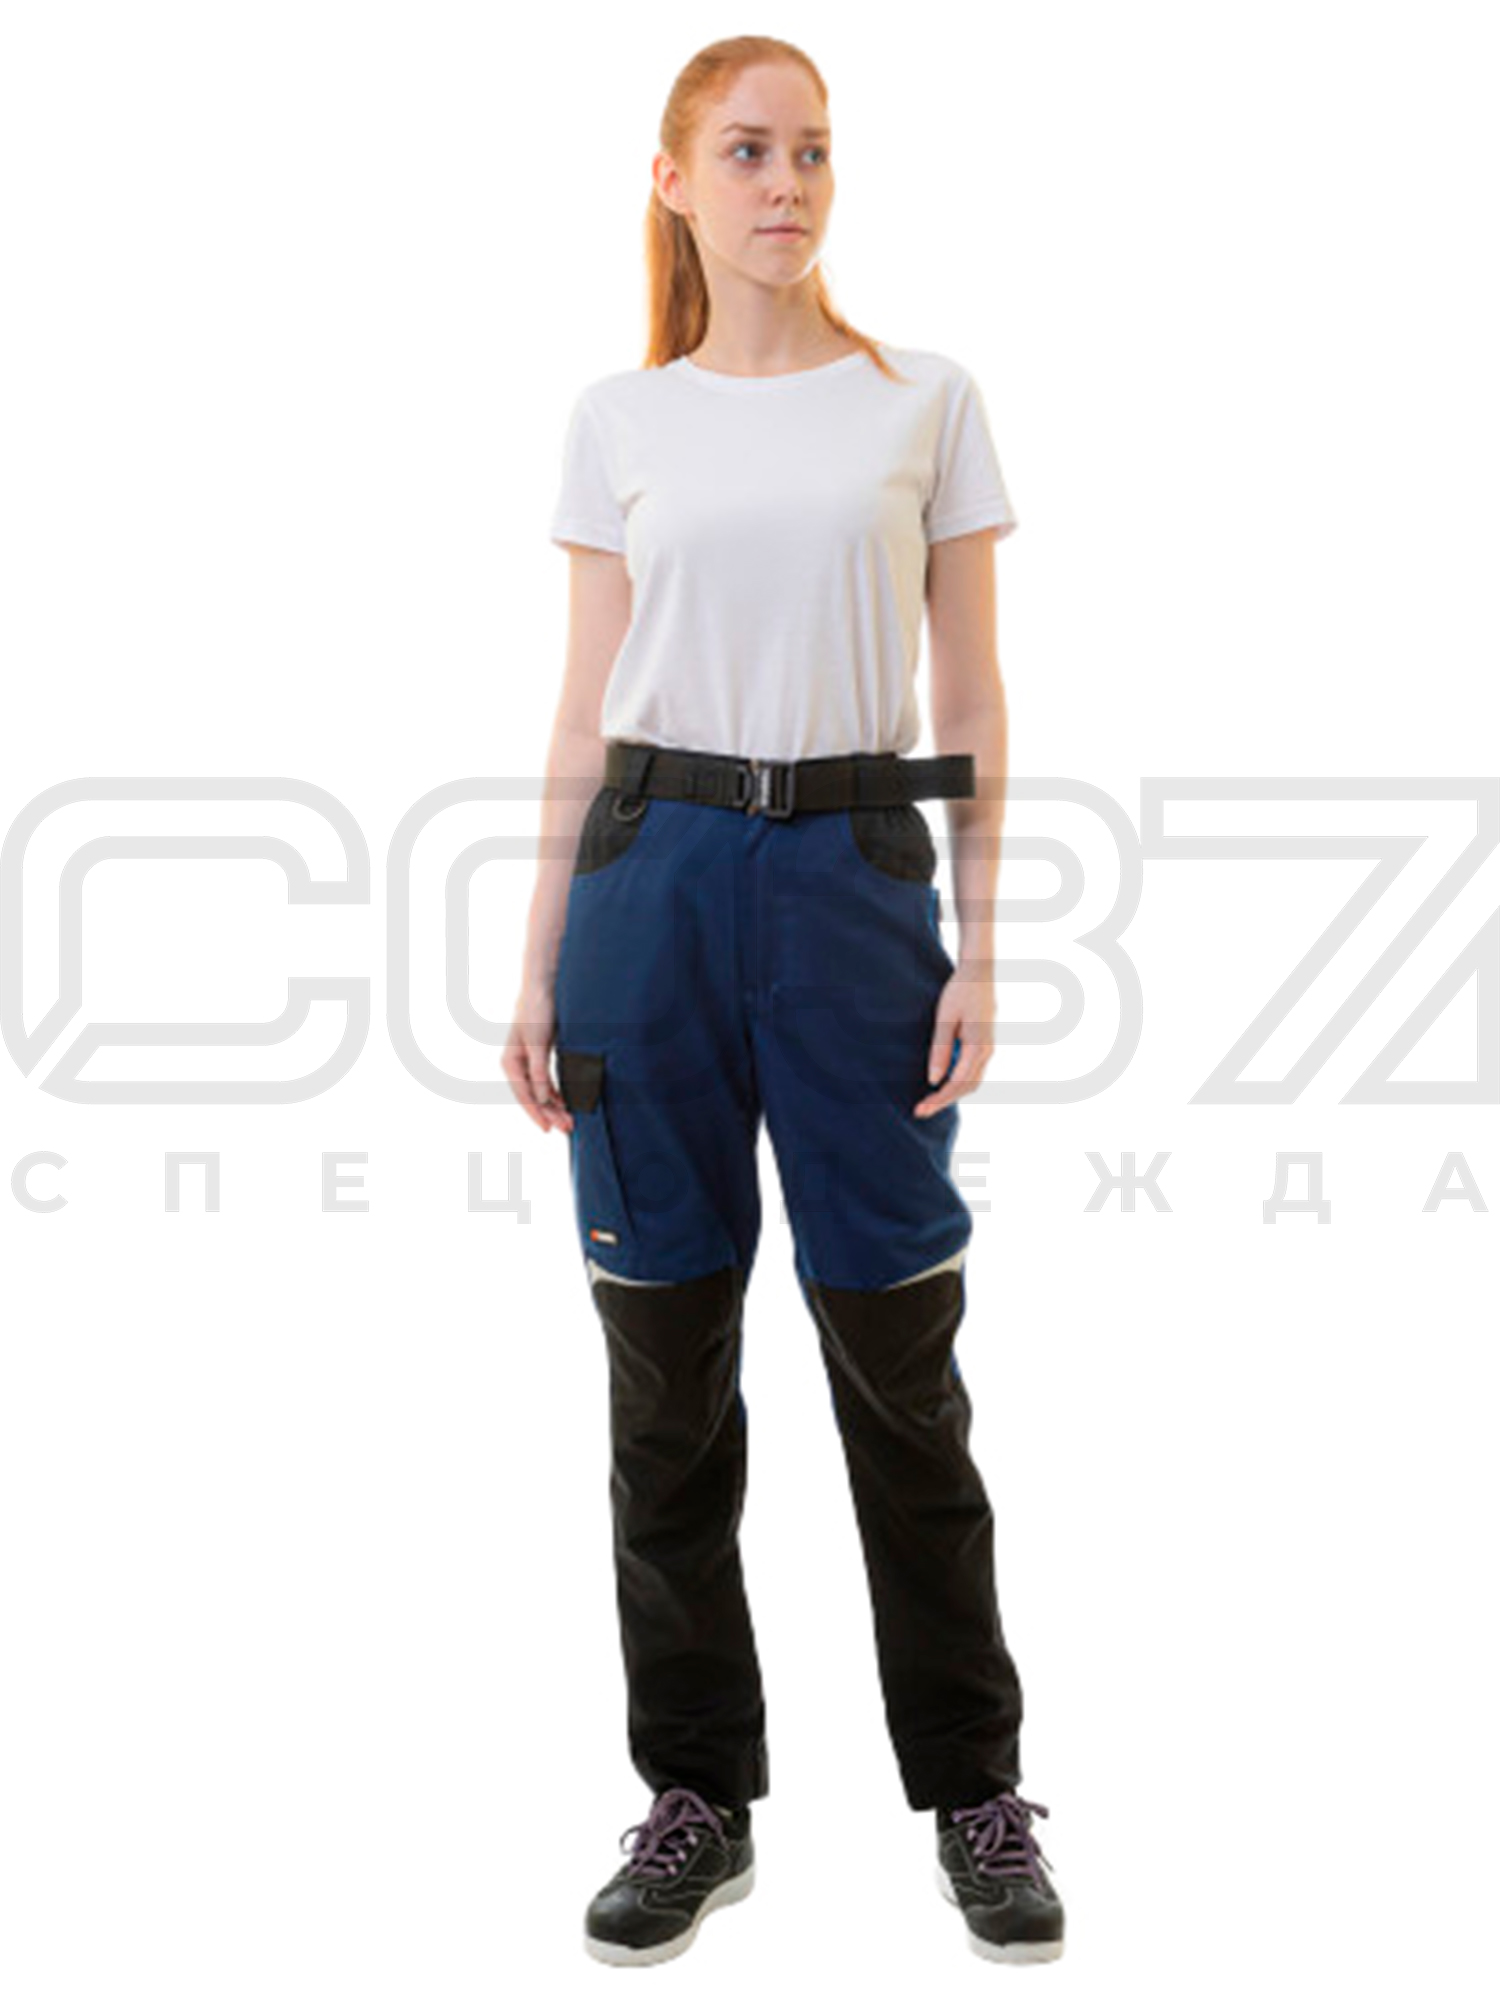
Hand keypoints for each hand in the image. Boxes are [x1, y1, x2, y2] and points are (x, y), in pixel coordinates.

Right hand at [502, 979, 572, 1134]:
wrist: (543, 985)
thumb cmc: (538, 1010)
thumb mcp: (538, 1042)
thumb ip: (539, 1071)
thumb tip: (541, 1099)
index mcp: (510, 1061)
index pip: (524, 1095)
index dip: (537, 1113)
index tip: (549, 1129)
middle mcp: (516, 1064)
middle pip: (534, 1096)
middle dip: (551, 1113)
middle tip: (569, 1128)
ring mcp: (528, 1060)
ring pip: (541, 1091)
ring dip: (555, 1106)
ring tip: (570, 1120)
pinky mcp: (540, 1055)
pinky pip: (546, 1081)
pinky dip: (556, 1093)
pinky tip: (566, 1103)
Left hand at [912, 961, 994, 1117]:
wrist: (979, 971)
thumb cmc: (960, 991)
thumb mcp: (945, 1018)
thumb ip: (940, 1049)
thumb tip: (933, 1080)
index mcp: (978, 1046)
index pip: (957, 1083)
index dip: (939, 1099)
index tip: (920, 1109)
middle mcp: (987, 1051)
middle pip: (967, 1087)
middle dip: (944, 1101)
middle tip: (920, 1111)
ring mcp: (988, 1048)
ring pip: (972, 1081)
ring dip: (952, 1094)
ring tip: (929, 1101)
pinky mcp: (984, 1044)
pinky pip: (973, 1071)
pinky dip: (958, 1082)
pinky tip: (941, 1083)